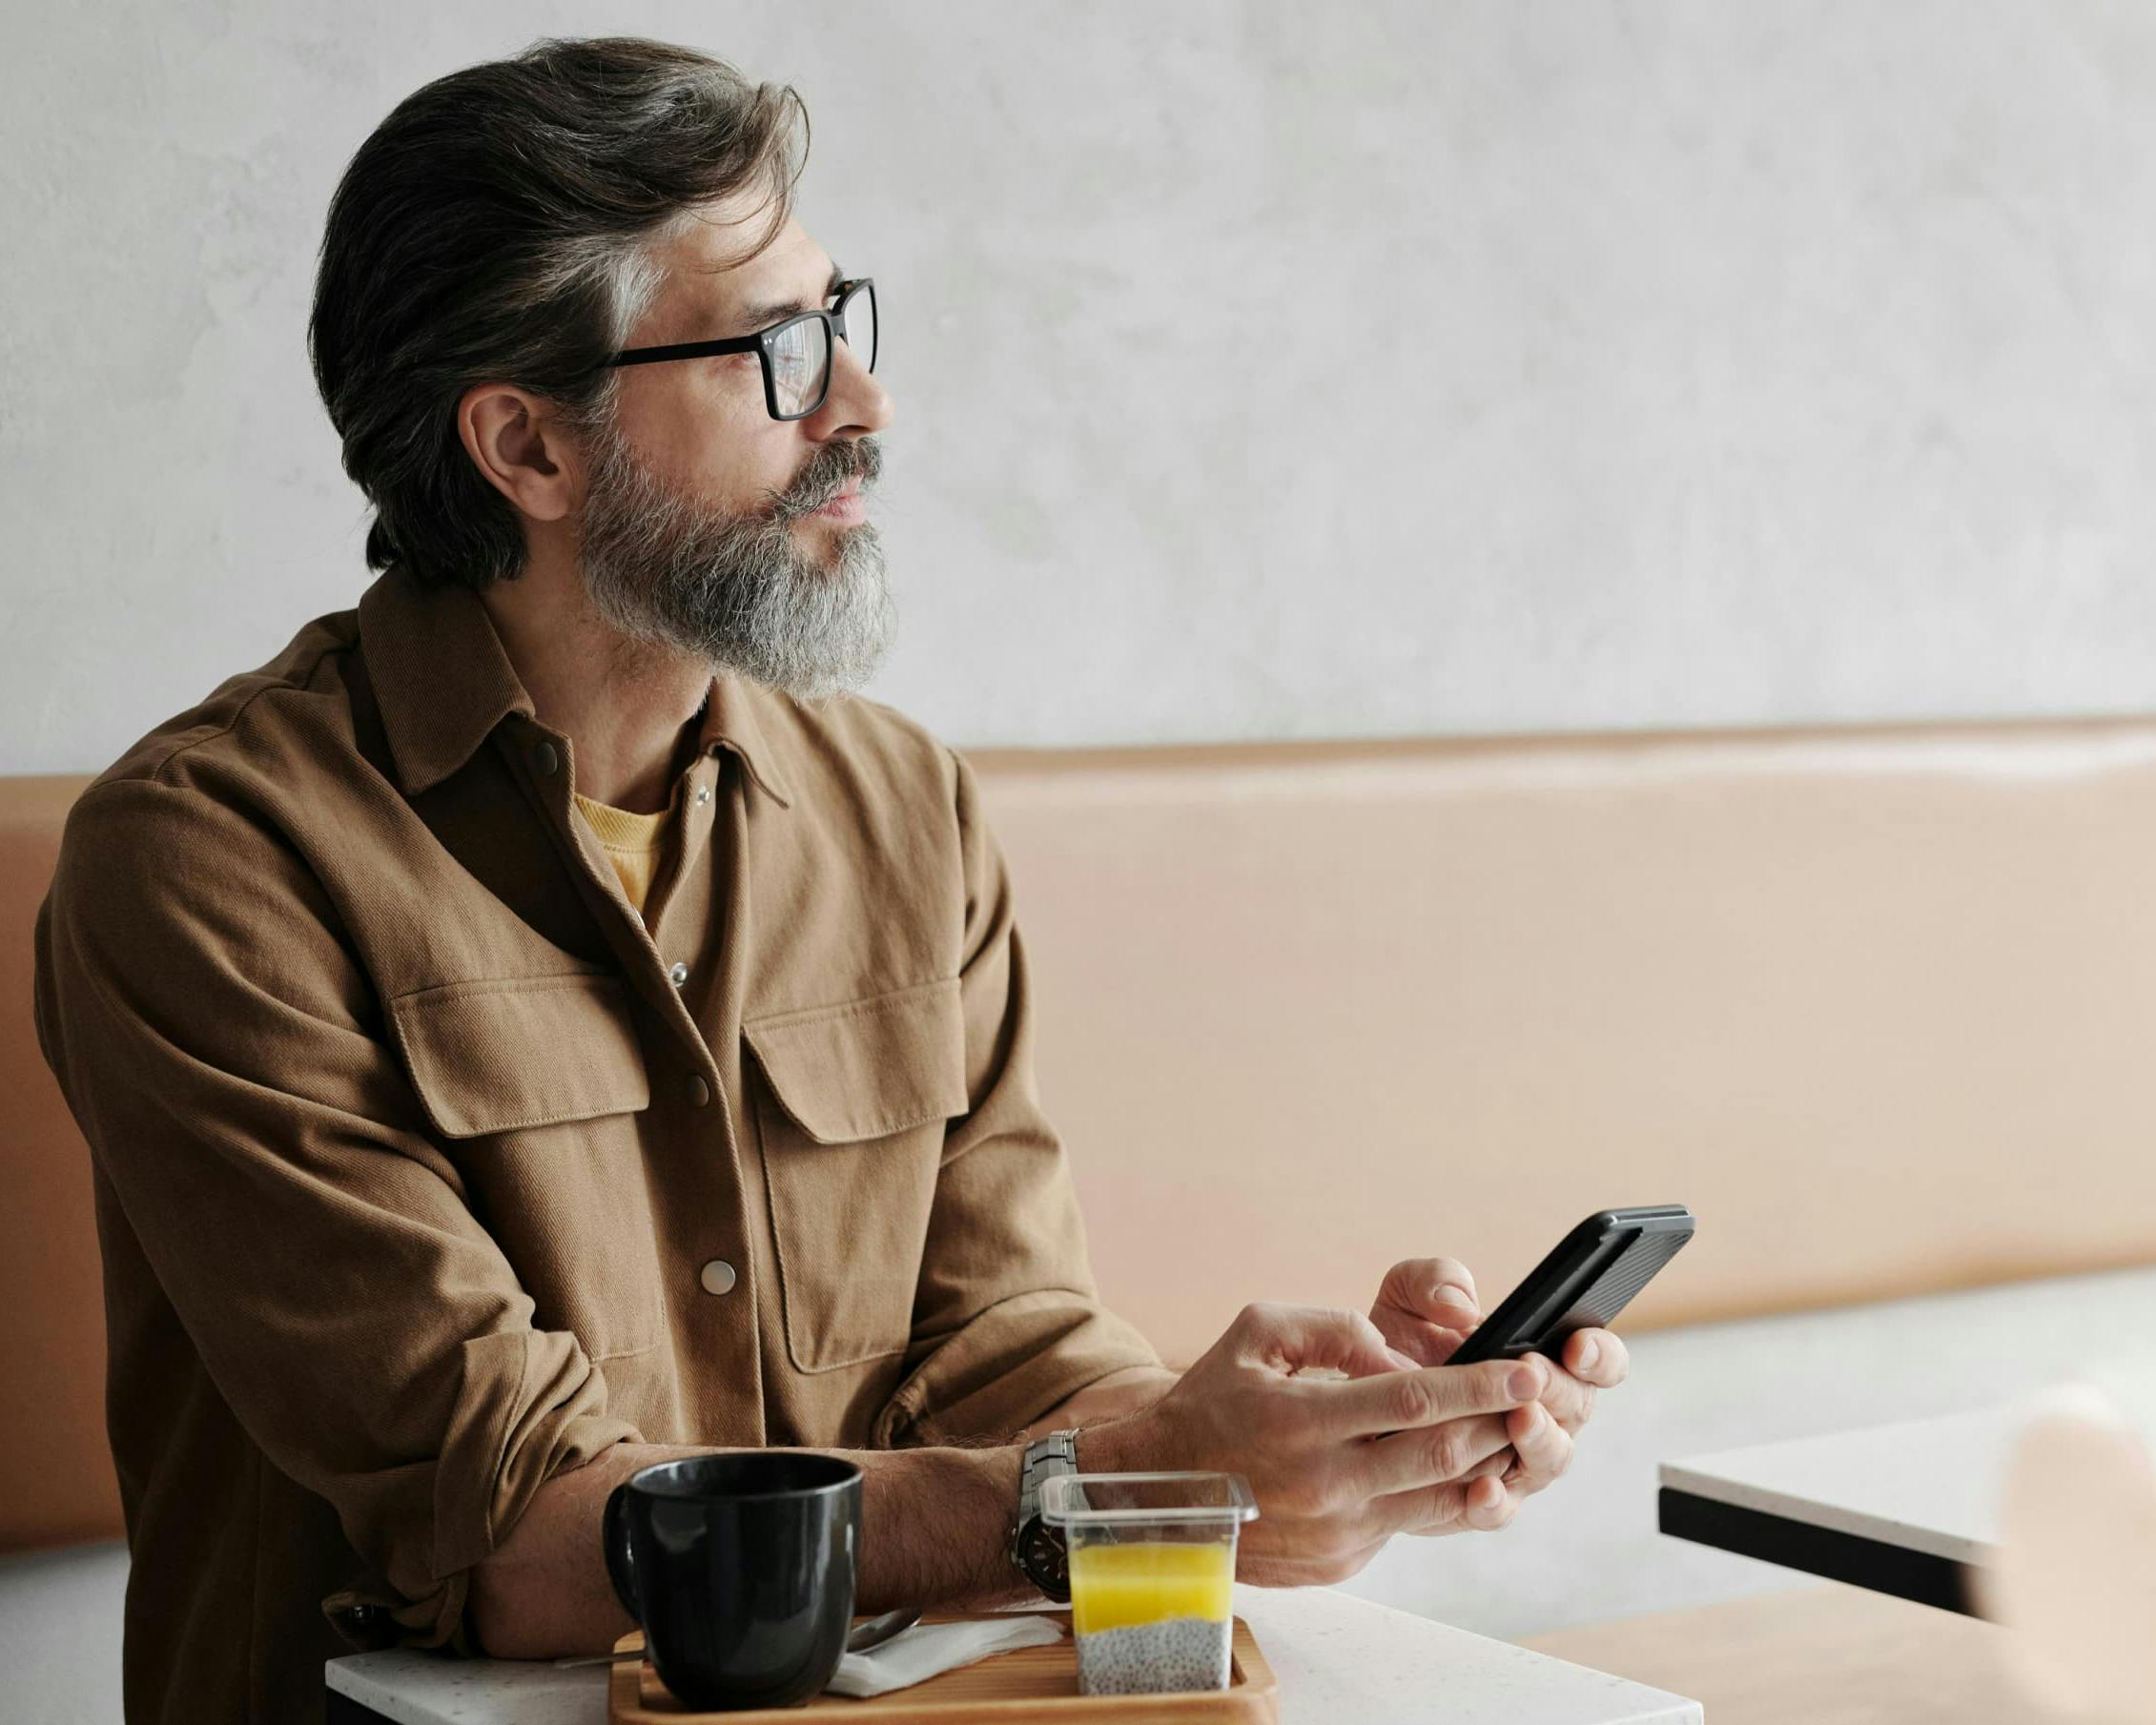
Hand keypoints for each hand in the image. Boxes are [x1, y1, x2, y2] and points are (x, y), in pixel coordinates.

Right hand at [1087, 1302, 1551, 1584]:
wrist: (1158, 1494)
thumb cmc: (1209, 1403)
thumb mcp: (1256, 1334)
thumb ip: (1333, 1328)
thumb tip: (1396, 1354)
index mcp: (1302, 1421)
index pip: (1411, 1401)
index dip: (1476, 1385)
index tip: (1524, 1368)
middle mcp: (1325, 1484)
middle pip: (1441, 1456)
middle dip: (1499, 1422)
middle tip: (1538, 1396)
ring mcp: (1337, 1532)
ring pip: (1436, 1498)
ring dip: (1483, 1464)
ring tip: (1509, 1429)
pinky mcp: (1341, 1562)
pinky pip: (1404, 1522)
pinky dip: (1436, 1492)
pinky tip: (1451, 1463)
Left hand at [1370, 1256, 1629, 1506]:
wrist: (1351, 1408)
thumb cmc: (1391, 1348)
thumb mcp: (1405, 1300)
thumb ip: (1433, 1280)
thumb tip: (1461, 1305)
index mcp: (1538, 1362)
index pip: (1596, 1360)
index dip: (1599, 1353)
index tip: (1577, 1344)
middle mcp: (1539, 1413)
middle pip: (1579, 1407)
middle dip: (1562, 1390)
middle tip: (1534, 1375)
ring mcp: (1513, 1461)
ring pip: (1550, 1459)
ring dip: (1540, 1441)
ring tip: (1519, 1420)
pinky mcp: (1477, 1502)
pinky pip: (1499, 1510)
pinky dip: (1495, 1502)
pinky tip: (1482, 1489)